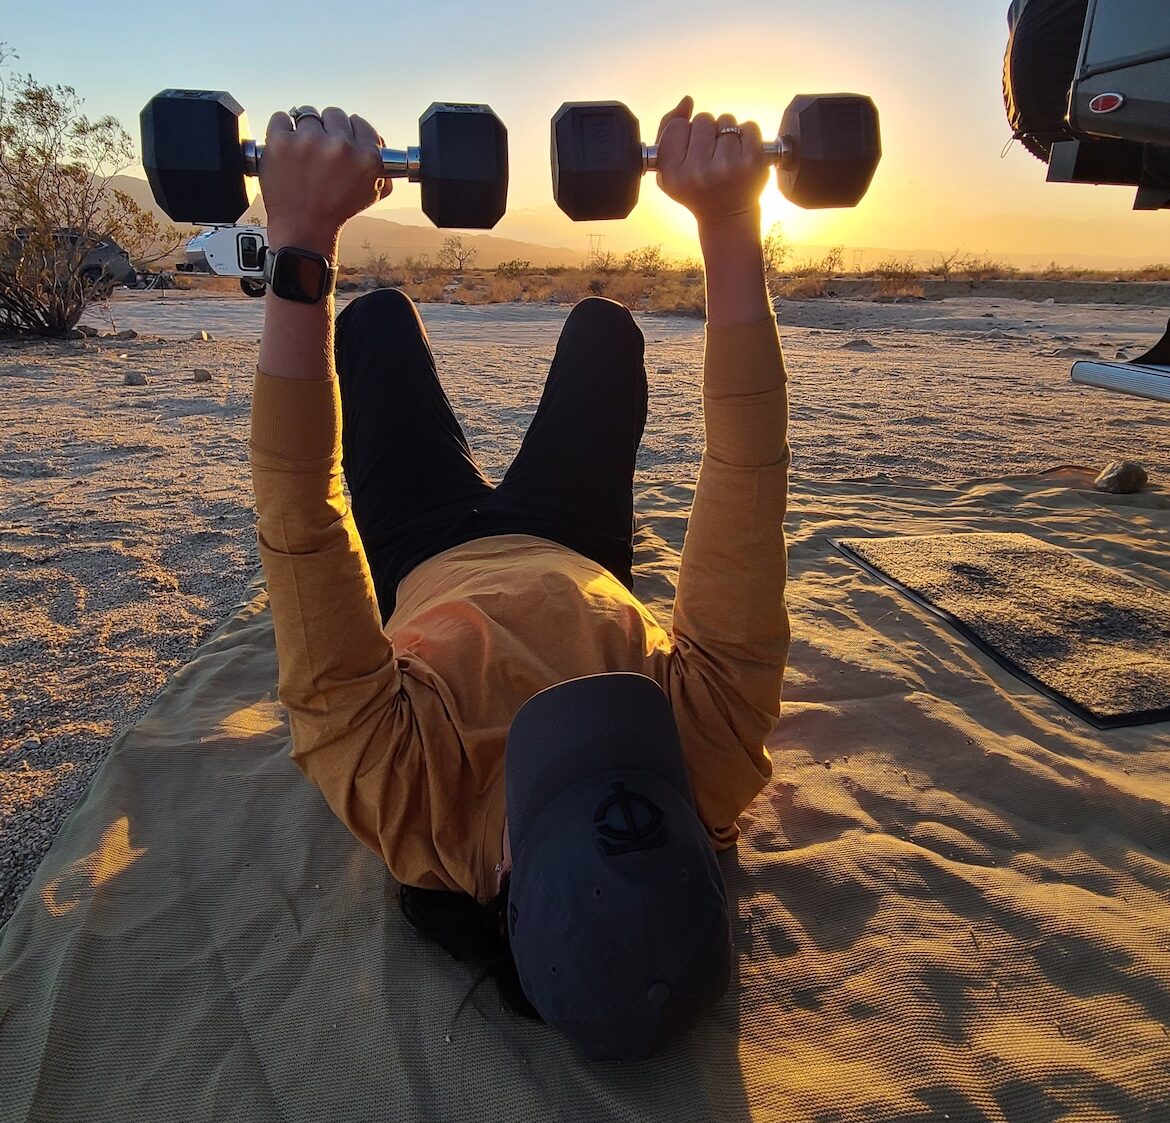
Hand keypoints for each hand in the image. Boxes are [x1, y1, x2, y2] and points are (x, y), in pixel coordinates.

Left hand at [260, 107, 386, 249]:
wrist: (304, 228)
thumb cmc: (337, 211)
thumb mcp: (372, 193)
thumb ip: (382, 167)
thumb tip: (381, 145)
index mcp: (366, 157)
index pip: (359, 122)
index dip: (349, 132)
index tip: (340, 142)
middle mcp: (340, 146)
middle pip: (334, 114)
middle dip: (327, 129)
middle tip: (320, 149)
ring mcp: (309, 141)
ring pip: (307, 113)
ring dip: (304, 128)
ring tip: (302, 150)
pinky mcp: (281, 141)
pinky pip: (281, 117)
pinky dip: (281, 130)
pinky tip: (286, 148)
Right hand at [654, 96, 768, 229]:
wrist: (727, 216)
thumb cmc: (695, 188)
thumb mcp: (669, 167)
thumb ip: (668, 129)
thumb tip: (687, 100)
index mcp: (673, 174)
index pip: (677, 126)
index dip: (685, 135)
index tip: (690, 153)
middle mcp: (698, 172)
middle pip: (702, 119)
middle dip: (707, 132)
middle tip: (710, 156)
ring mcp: (727, 167)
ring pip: (726, 120)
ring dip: (727, 132)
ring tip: (726, 156)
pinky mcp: (752, 162)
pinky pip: (748, 126)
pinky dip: (747, 135)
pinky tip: (741, 155)